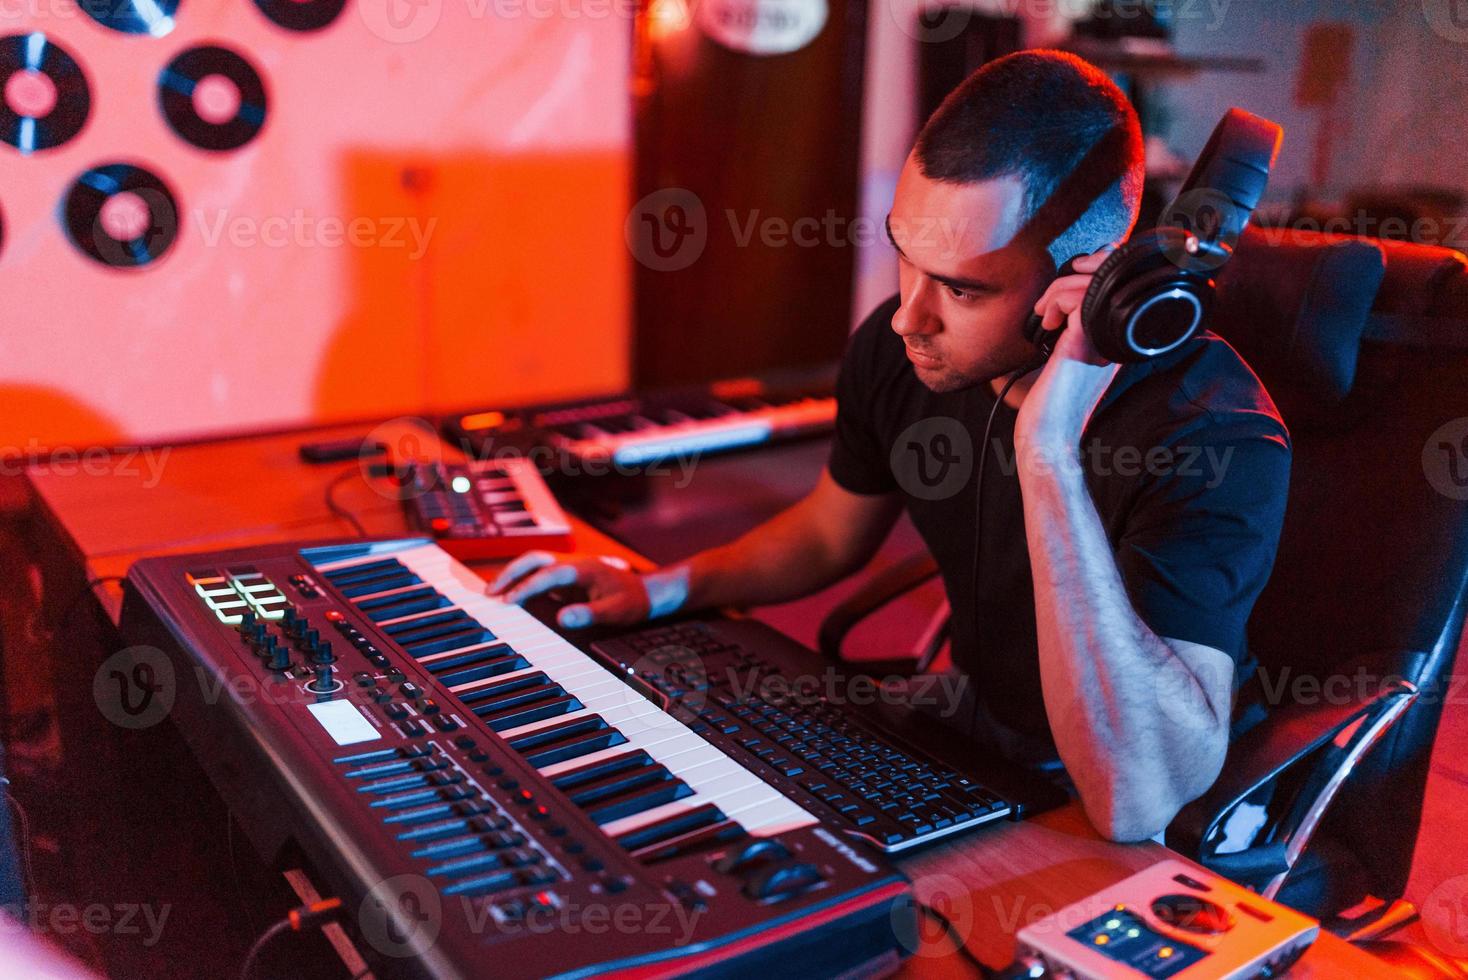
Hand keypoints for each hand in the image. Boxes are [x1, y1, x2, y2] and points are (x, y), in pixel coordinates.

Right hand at [488, 550, 650, 629]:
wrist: (647, 592)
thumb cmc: (633, 601)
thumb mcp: (616, 611)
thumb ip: (590, 614)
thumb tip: (562, 618)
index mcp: (582, 569)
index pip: (547, 574)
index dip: (526, 586)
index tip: (508, 601)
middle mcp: (572, 564)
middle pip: (534, 559)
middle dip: (510, 573)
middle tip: (489, 593)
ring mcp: (569, 569)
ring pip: (534, 563)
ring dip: (513, 575)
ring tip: (493, 594)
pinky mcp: (567, 577)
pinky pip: (539, 574)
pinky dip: (522, 581)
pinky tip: (511, 596)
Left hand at [1016, 247, 1121, 452]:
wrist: (1050, 432)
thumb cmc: (1055, 399)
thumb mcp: (1069, 354)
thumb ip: (1075, 326)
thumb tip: (1061, 293)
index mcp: (1119, 336)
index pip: (1121, 283)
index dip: (1095, 272)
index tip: (1062, 292)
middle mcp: (1118, 334)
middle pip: (1111, 276)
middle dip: (1077, 274)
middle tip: (1050, 301)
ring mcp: (1105, 336)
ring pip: (1090, 282)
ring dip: (1058, 289)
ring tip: (1045, 313)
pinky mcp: (1085, 340)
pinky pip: (1075, 296)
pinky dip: (1055, 301)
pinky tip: (1047, 323)